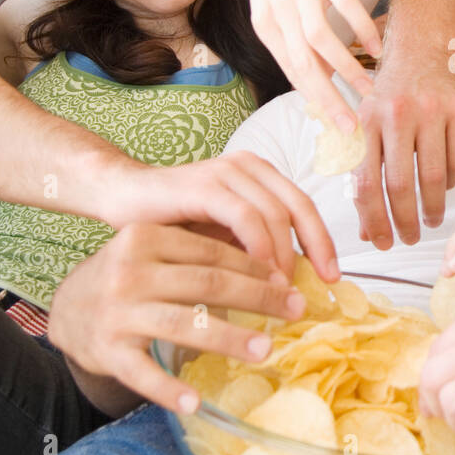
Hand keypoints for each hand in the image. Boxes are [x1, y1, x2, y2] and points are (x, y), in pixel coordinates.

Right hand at [50, 224, 308, 412]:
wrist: (68, 309)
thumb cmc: (129, 278)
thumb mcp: (155, 252)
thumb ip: (201, 252)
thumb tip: (274, 261)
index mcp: (145, 238)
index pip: (212, 253)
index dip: (255, 266)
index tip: (289, 279)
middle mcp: (129, 272)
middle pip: (207, 284)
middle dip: (258, 297)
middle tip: (295, 309)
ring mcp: (117, 313)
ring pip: (183, 325)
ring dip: (229, 338)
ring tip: (265, 349)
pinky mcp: (106, 351)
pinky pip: (142, 373)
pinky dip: (168, 389)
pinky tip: (196, 401)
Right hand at [99, 151, 340, 278]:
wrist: (121, 196)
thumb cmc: (174, 219)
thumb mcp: (224, 234)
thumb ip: (257, 245)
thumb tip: (294, 279)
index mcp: (259, 174)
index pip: (304, 206)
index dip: (323, 240)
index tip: (333, 275)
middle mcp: (248, 166)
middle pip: (299, 206)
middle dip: (316, 247)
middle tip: (324, 283)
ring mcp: (227, 172)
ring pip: (275, 213)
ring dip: (284, 254)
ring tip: (283, 288)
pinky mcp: (204, 185)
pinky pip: (245, 216)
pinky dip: (258, 246)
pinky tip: (258, 273)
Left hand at [245, 0, 382, 131]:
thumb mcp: (277, 13)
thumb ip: (294, 47)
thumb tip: (322, 81)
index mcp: (267, 27)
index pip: (292, 72)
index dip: (315, 101)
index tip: (337, 125)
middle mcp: (279, 11)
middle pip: (304, 64)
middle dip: (329, 98)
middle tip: (351, 124)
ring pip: (320, 39)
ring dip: (346, 68)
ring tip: (368, 89)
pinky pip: (342, 3)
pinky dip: (359, 27)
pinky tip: (376, 46)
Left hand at [352, 54, 454, 247]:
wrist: (422, 48)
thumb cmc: (389, 96)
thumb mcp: (367, 127)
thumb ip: (363, 176)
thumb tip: (367, 231)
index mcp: (365, 121)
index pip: (366, 183)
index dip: (375, 220)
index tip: (384, 242)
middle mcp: (396, 114)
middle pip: (401, 185)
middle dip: (406, 222)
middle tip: (411, 240)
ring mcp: (431, 111)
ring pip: (434, 177)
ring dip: (433, 208)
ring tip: (432, 221)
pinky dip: (452, 182)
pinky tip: (446, 187)